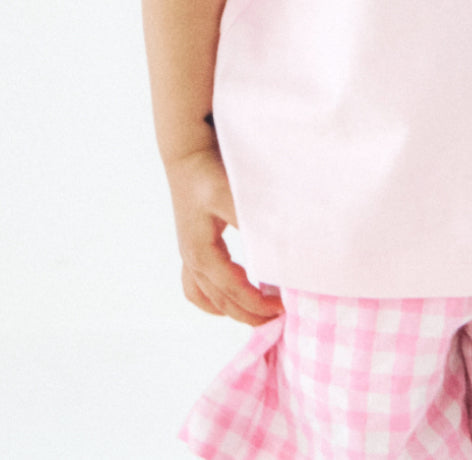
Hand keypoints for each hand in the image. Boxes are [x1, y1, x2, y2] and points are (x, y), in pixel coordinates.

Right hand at [165, 146, 283, 325]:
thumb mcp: (231, 195)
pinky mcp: (192, 246)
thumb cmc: (208, 171)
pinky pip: (197, 287)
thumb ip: (251, 221)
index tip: (284, 307)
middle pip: (220, 301)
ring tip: (258, 311)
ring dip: (231, 309)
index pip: (233, 290)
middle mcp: (192, 259)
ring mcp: (189, 254)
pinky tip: (232, 295)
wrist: (187, 153)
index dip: (258, 304)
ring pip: (206, 298)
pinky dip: (215, 299)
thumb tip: (276, 247)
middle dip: (249, 314)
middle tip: (278, 318)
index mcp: (201, 252)